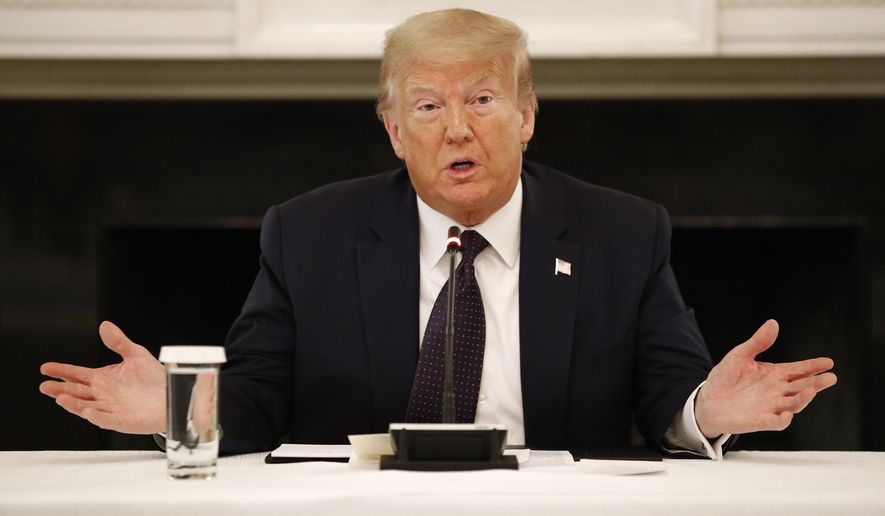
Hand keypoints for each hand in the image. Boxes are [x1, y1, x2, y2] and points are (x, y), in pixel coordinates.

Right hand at [39, 321, 166, 434]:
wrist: (172, 395)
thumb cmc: (153, 378)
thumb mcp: (136, 355)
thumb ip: (119, 342)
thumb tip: (104, 325)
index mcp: (103, 379)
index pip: (77, 374)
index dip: (61, 371)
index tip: (46, 368)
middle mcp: (103, 394)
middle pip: (76, 392)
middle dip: (59, 389)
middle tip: (44, 385)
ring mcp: (110, 409)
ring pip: (86, 406)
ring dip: (73, 403)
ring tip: (60, 398)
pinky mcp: (122, 420)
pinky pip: (106, 419)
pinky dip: (96, 416)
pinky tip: (87, 411)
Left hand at [695, 319, 836, 438]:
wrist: (708, 401)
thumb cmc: (725, 378)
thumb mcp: (740, 355)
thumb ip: (758, 342)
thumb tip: (773, 323)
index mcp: (775, 375)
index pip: (798, 370)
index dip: (813, 366)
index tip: (828, 362)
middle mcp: (777, 391)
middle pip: (802, 387)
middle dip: (817, 383)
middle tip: (831, 377)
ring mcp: (770, 407)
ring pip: (793, 404)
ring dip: (803, 399)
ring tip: (811, 390)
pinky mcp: (759, 420)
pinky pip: (775, 422)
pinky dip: (782, 419)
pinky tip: (787, 414)